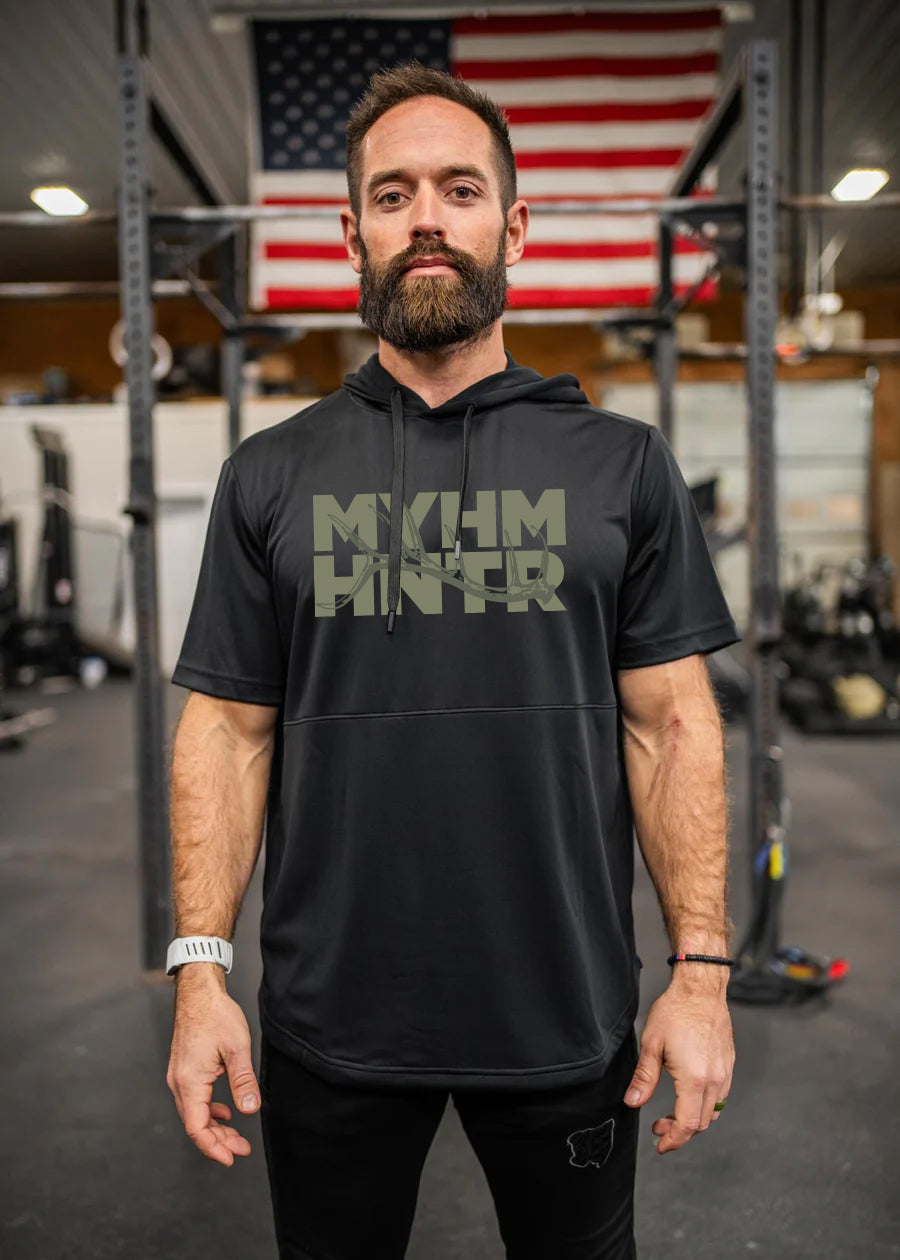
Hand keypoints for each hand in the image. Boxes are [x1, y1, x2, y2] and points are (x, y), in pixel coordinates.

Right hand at [166, 966, 261, 1165]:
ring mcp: (179, 1076)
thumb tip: (251, 1109)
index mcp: (190, 1081)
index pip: (197, 1127)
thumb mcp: (237, 1048)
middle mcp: (179, 1082)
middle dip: (218, 1141)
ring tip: (236, 1136)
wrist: (198, 992)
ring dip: (214, 1127)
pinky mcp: (184, 1070)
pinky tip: (225, 1112)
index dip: (213, 1147)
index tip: (231, 1158)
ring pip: (195, 1113)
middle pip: (195, 1124)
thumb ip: (243, 1081)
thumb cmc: (215, 1014)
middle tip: (241, 1149)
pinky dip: (210, 1111)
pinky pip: (195, 1099)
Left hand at [622, 975, 734, 1153]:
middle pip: (701, 1122)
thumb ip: (643, 1078)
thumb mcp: (652, 1045)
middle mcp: (715, 1079)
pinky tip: (688, 1096)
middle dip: (679, 1131)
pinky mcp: (728, 1065)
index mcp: (695, 1079)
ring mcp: (724, 1073)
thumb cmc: (676, 1012)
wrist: (700, 990)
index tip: (661, 1145)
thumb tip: (633, 1103)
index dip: (673, 1140)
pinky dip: (705, 1105)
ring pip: (713, 1111)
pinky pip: (720, 1096)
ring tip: (671, 1114)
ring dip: (693, 1119)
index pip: (687, 1124)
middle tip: (659, 1127)